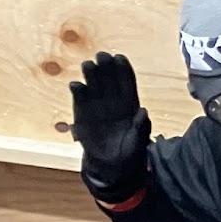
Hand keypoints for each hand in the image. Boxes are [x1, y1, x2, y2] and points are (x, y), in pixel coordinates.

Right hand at [69, 52, 151, 188]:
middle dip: (106, 65)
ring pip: (94, 82)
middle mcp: (113, 98)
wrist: (111, 165)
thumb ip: (141, 127)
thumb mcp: (138, 142)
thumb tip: (144, 112)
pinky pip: (80, 96)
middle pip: (109, 77)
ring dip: (91, 72)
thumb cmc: (129, 152)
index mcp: (130, 102)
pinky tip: (76, 85)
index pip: (127, 81)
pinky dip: (77, 89)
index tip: (120, 58)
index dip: (124, 69)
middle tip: (102, 55)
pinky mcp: (82, 110)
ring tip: (88, 65)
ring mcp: (97, 103)